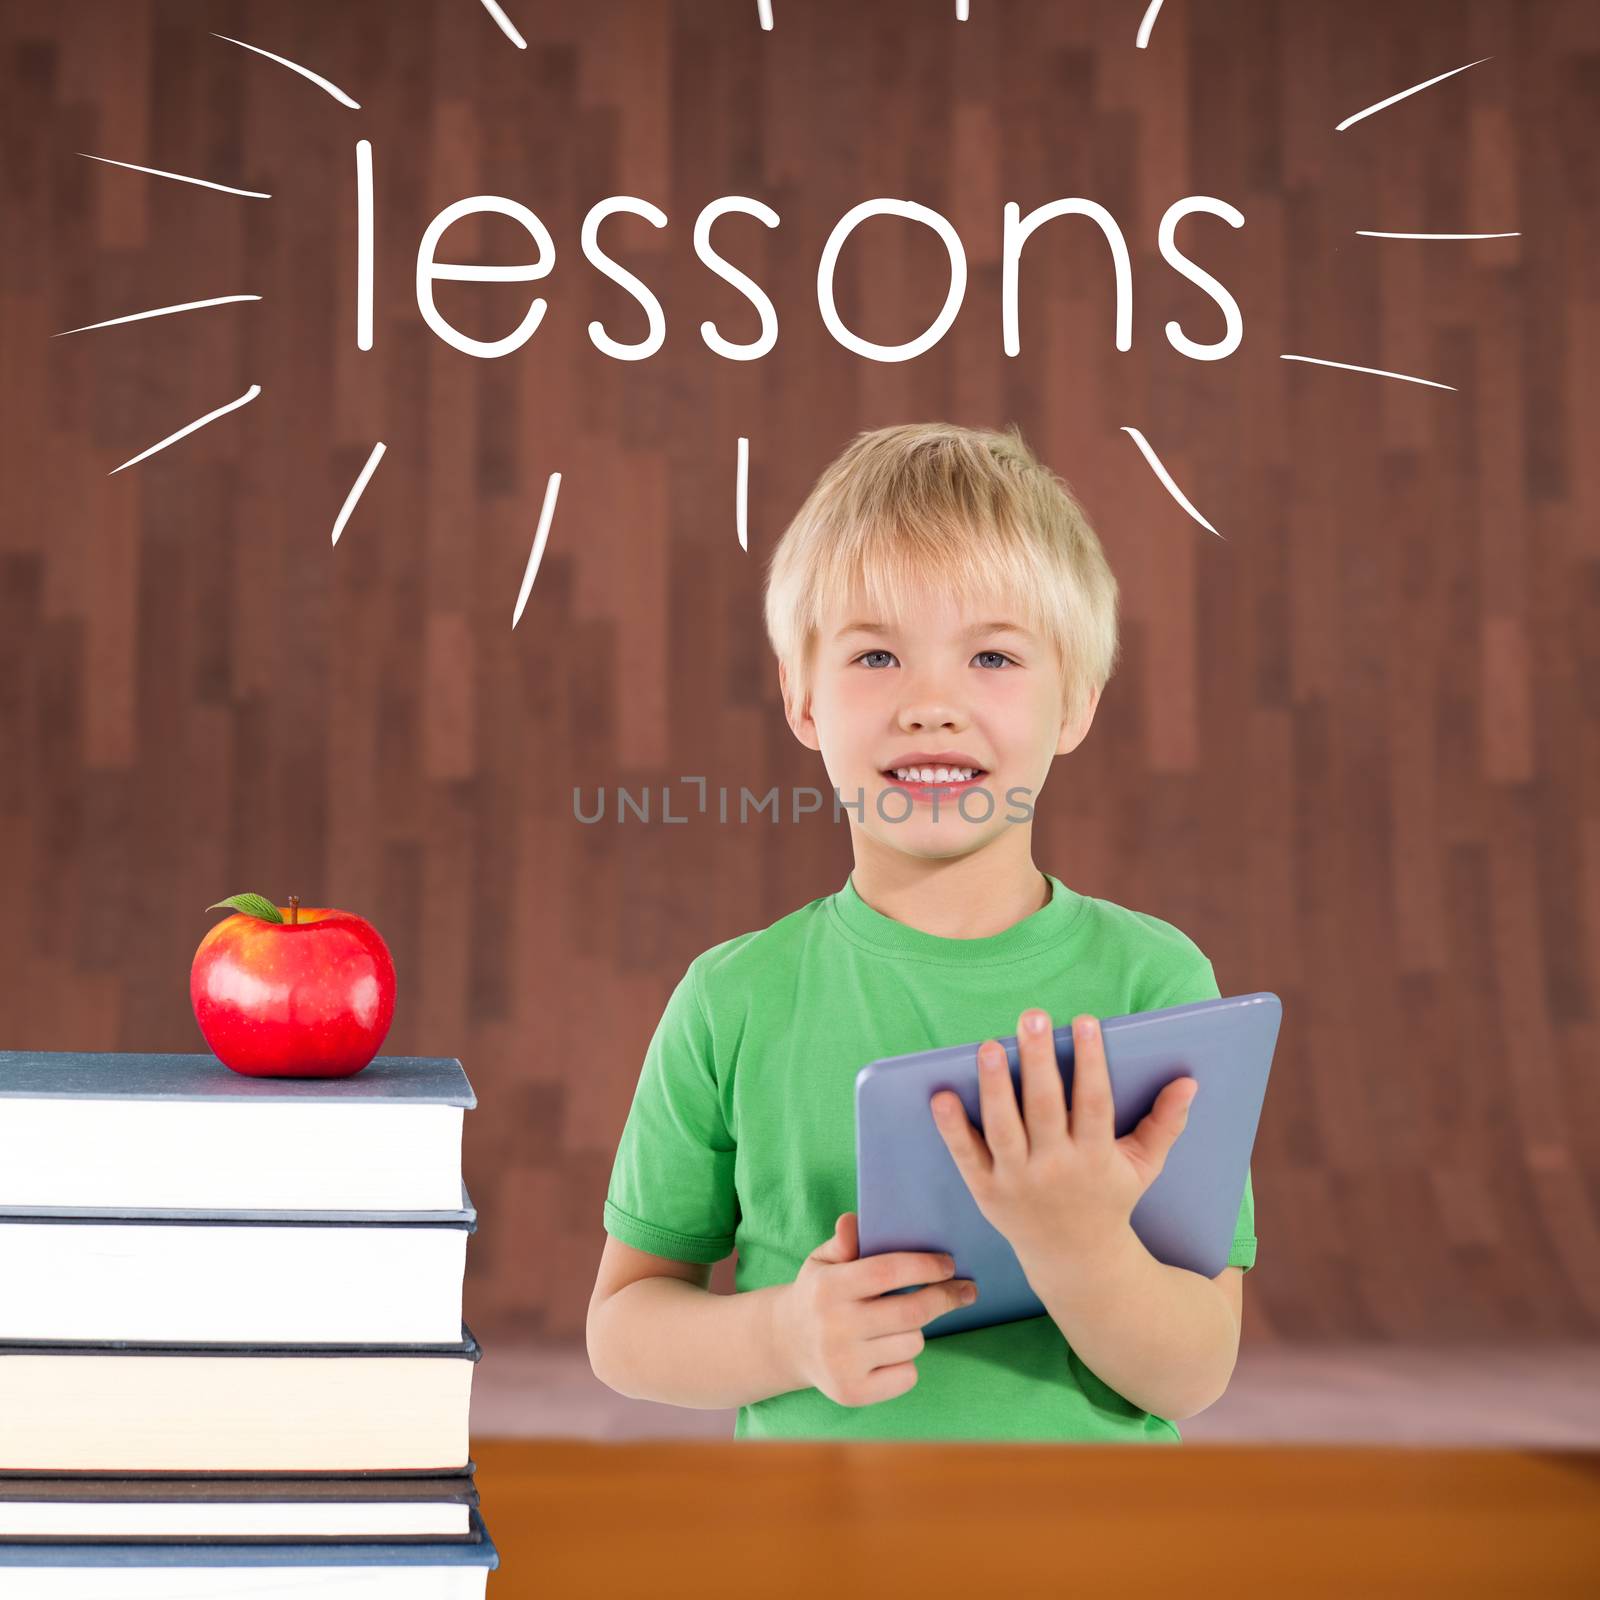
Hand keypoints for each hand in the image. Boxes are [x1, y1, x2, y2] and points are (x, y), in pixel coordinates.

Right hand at [773, 1212, 977, 1406]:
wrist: (789, 1344)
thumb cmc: (819, 1293)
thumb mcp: (823, 1261)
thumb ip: (844, 1241)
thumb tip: (853, 1220)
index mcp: (827, 1287)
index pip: (886, 1272)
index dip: (924, 1266)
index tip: (949, 1264)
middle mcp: (833, 1327)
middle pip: (910, 1313)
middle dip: (945, 1298)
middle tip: (965, 1290)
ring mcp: (842, 1364)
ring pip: (912, 1343)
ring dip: (918, 1330)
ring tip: (904, 1322)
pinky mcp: (852, 1393)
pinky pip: (906, 1376)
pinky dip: (907, 1362)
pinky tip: (890, 1352)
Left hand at [929, 1010, 1197, 1274]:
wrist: (1074, 1259)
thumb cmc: (1109, 1198)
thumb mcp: (1143, 1165)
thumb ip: (1165, 1123)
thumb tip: (1189, 1081)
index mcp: (1095, 1157)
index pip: (1094, 1103)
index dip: (1091, 1062)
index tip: (1085, 1020)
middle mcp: (1056, 1168)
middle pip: (1045, 1109)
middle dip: (1038, 1061)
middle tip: (1032, 1017)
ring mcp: (1018, 1181)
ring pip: (1004, 1129)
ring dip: (994, 1087)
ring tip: (988, 1046)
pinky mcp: (986, 1191)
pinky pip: (967, 1156)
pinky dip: (953, 1128)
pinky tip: (941, 1095)